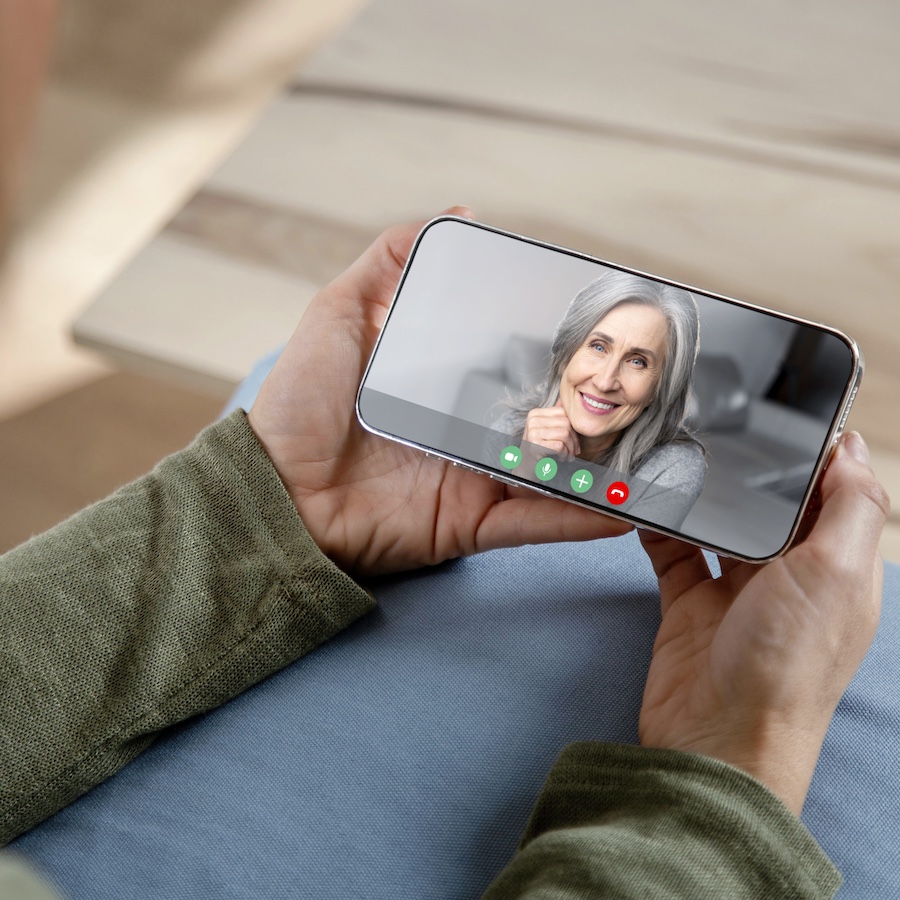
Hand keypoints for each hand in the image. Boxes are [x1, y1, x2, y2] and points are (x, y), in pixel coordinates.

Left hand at [247, 208, 630, 575]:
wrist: (274, 489)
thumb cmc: (299, 401)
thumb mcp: (340, 313)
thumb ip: (392, 262)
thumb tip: (459, 216)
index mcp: (447, 385)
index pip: (517, 362)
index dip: (559, 346)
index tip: (605, 327)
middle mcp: (468, 432)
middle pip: (545, 419)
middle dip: (597, 407)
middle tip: (652, 388)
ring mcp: (475, 480)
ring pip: (553, 472)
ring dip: (603, 464)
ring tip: (659, 448)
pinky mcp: (470, 524)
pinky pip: (534, 522)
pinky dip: (579, 519)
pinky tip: (629, 508)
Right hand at [522, 402, 580, 457]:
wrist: (525, 469)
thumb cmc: (540, 450)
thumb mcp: (547, 430)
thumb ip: (556, 417)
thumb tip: (566, 400)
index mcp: (535, 414)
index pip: (564, 412)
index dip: (574, 427)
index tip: (574, 441)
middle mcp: (532, 420)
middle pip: (566, 423)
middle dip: (574, 439)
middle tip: (574, 451)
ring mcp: (532, 432)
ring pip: (565, 434)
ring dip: (570, 448)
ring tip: (568, 456)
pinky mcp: (535, 445)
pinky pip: (560, 445)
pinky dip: (564, 454)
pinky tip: (561, 459)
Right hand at [638, 431, 888, 814]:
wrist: (717, 740)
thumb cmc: (784, 667)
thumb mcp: (835, 575)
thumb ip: (851, 506)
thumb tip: (851, 449)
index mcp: (836, 568)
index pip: (834, 495)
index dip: (818, 455)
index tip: (790, 412)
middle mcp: (788, 578)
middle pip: (772, 507)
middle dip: (752, 472)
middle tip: (723, 427)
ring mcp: (735, 593)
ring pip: (719, 524)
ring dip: (703, 497)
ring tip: (680, 458)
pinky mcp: (689, 606)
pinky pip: (671, 552)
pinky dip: (659, 527)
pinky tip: (647, 503)